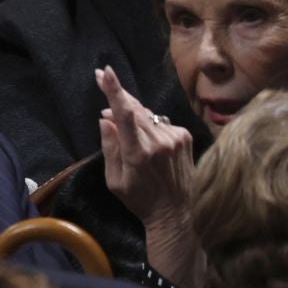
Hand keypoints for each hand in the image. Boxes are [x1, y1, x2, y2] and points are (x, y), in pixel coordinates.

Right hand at [95, 66, 194, 227]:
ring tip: (124, 127)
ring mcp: (175, 138)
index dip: (114, 91)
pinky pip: (160, 122)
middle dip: (117, 95)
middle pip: (134, 108)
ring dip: (132, 113)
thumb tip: (106, 118)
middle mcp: (159, 142)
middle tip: (102, 79)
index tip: (104, 72)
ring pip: (147, 114)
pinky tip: (147, 140)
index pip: (125, 115)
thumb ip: (109, 147)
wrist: (177, 214)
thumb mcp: (114, 180)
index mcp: (138, 154)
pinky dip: (149, 125)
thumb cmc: (140, 200)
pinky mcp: (185, 137)